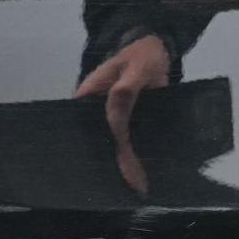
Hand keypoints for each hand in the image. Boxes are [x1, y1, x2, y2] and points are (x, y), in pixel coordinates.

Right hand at [76, 36, 169, 193]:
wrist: (156, 54)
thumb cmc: (142, 57)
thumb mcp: (136, 69)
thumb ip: (125, 91)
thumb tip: (114, 119)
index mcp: (86, 97)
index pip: (82, 127)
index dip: (91, 148)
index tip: (104, 169)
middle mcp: (93, 113)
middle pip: (96, 141)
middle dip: (109, 162)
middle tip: (127, 182)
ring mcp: (109, 120)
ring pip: (111, 145)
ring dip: (123, 163)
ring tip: (135, 184)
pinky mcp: (125, 125)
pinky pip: (127, 142)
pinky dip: (134, 156)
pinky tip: (141, 175)